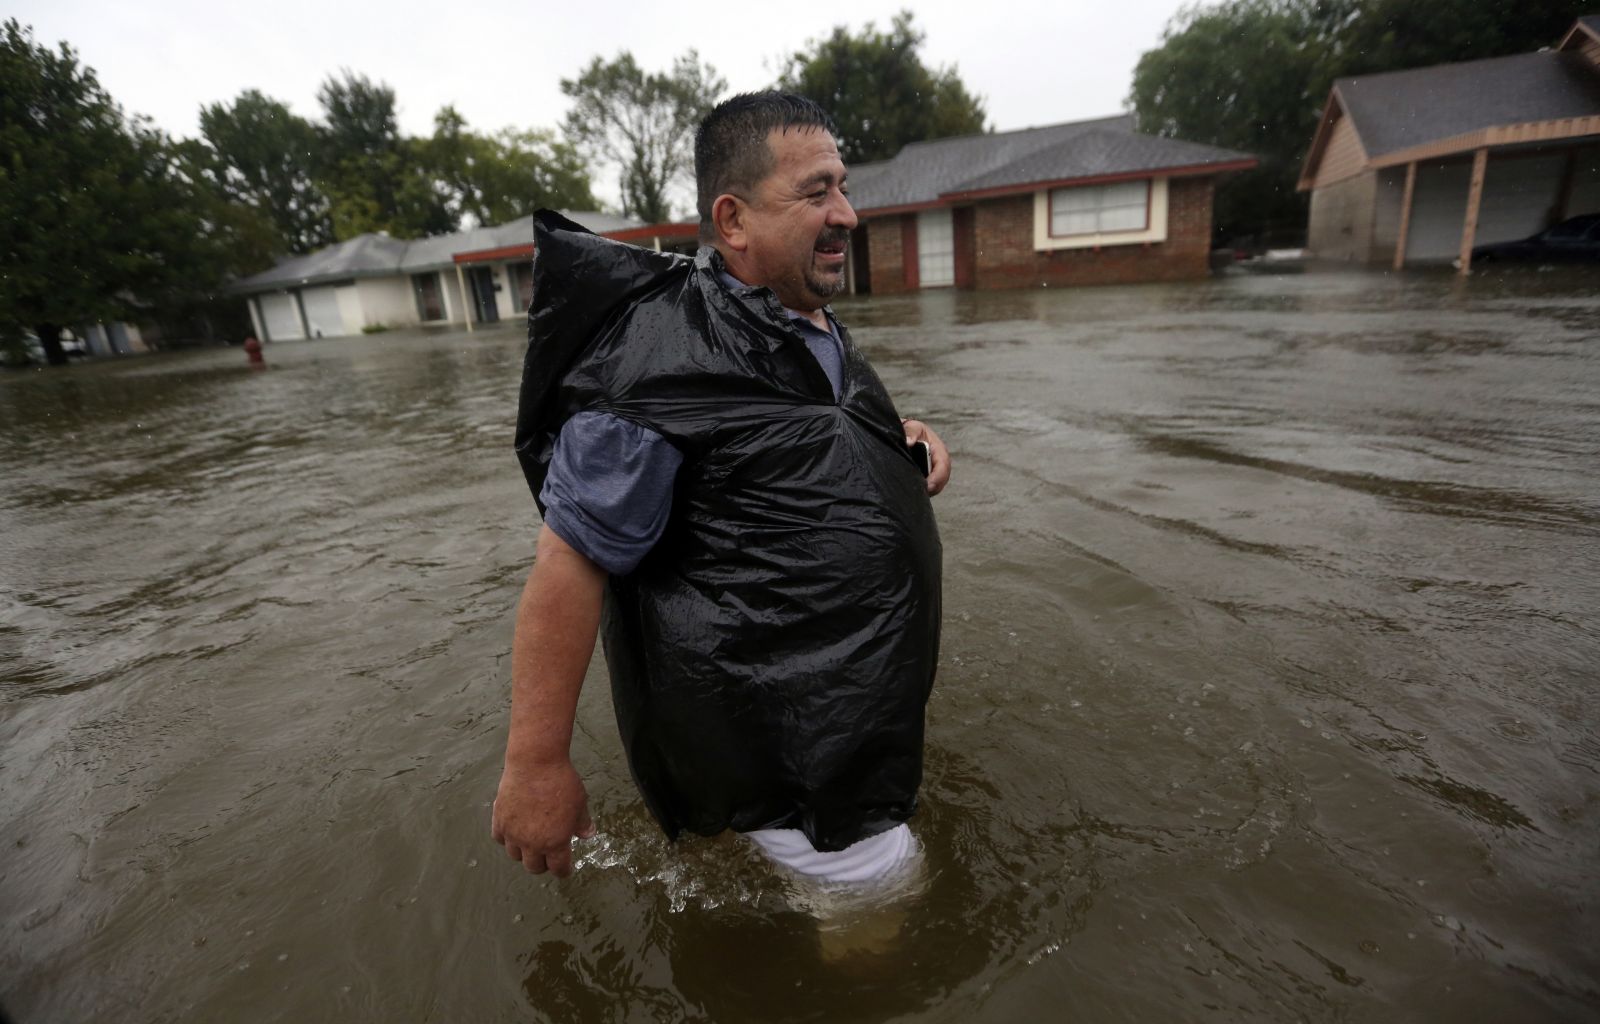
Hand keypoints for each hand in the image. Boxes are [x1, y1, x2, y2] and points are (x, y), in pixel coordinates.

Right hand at [491, 759, 594, 877]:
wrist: (535, 762)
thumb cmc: (562, 781)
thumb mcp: (580, 803)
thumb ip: (583, 823)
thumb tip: (587, 835)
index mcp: (555, 842)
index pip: (558, 869)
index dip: (563, 871)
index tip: (564, 869)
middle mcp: (532, 843)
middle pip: (534, 867)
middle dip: (543, 865)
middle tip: (548, 856)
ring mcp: (513, 833)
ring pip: (515, 855)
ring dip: (523, 852)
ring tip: (530, 843)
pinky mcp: (500, 820)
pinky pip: (500, 838)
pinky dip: (507, 838)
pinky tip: (514, 831)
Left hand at [902, 419, 950, 495]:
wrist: (908, 435)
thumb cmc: (912, 431)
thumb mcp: (913, 428)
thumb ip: (911, 432)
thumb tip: (909, 442)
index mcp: (939, 451)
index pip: (943, 467)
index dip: (937, 478)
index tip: (927, 486)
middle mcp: (939, 464)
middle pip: (941, 481)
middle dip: (933, 489)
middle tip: (919, 496)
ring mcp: (934, 472)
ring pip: (935, 487)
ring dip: (928, 492)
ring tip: (915, 496)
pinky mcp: (928, 479)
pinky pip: (928, 488)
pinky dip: (923, 492)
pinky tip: (913, 494)